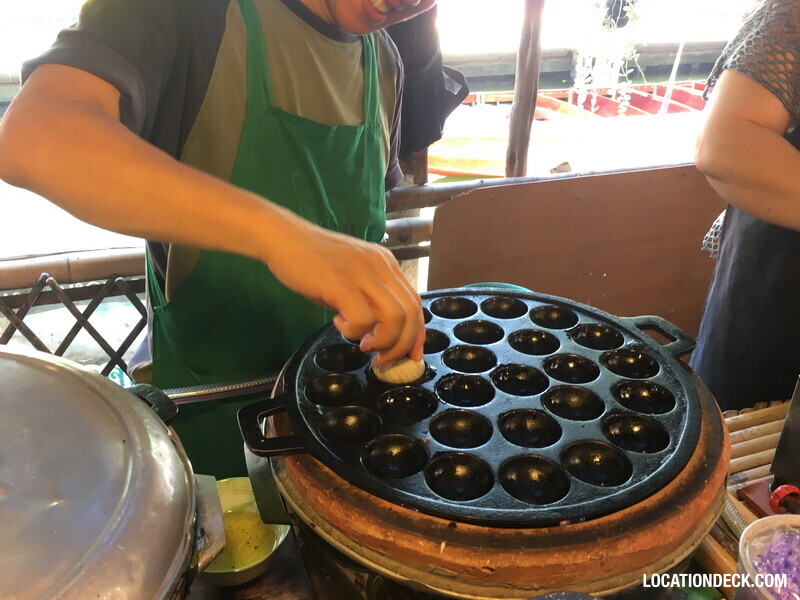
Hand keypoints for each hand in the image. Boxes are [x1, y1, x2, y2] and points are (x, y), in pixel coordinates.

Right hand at [263, 210, 424, 364]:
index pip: (415, 303)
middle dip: (401, 344)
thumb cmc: (314, 261)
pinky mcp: (341, 283)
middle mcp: (381, 266)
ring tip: (362, 344)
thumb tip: (380, 333)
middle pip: (411, 313)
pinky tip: (338, 324)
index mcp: (386, 264)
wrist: (283, 238)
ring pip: (394, 318)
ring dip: (382, 341)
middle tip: (382, 358)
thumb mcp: (351, 278)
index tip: (410, 356)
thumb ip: (369, 299)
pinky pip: (363, 319)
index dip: (416, 334)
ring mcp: (362, 273)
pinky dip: (354, 331)